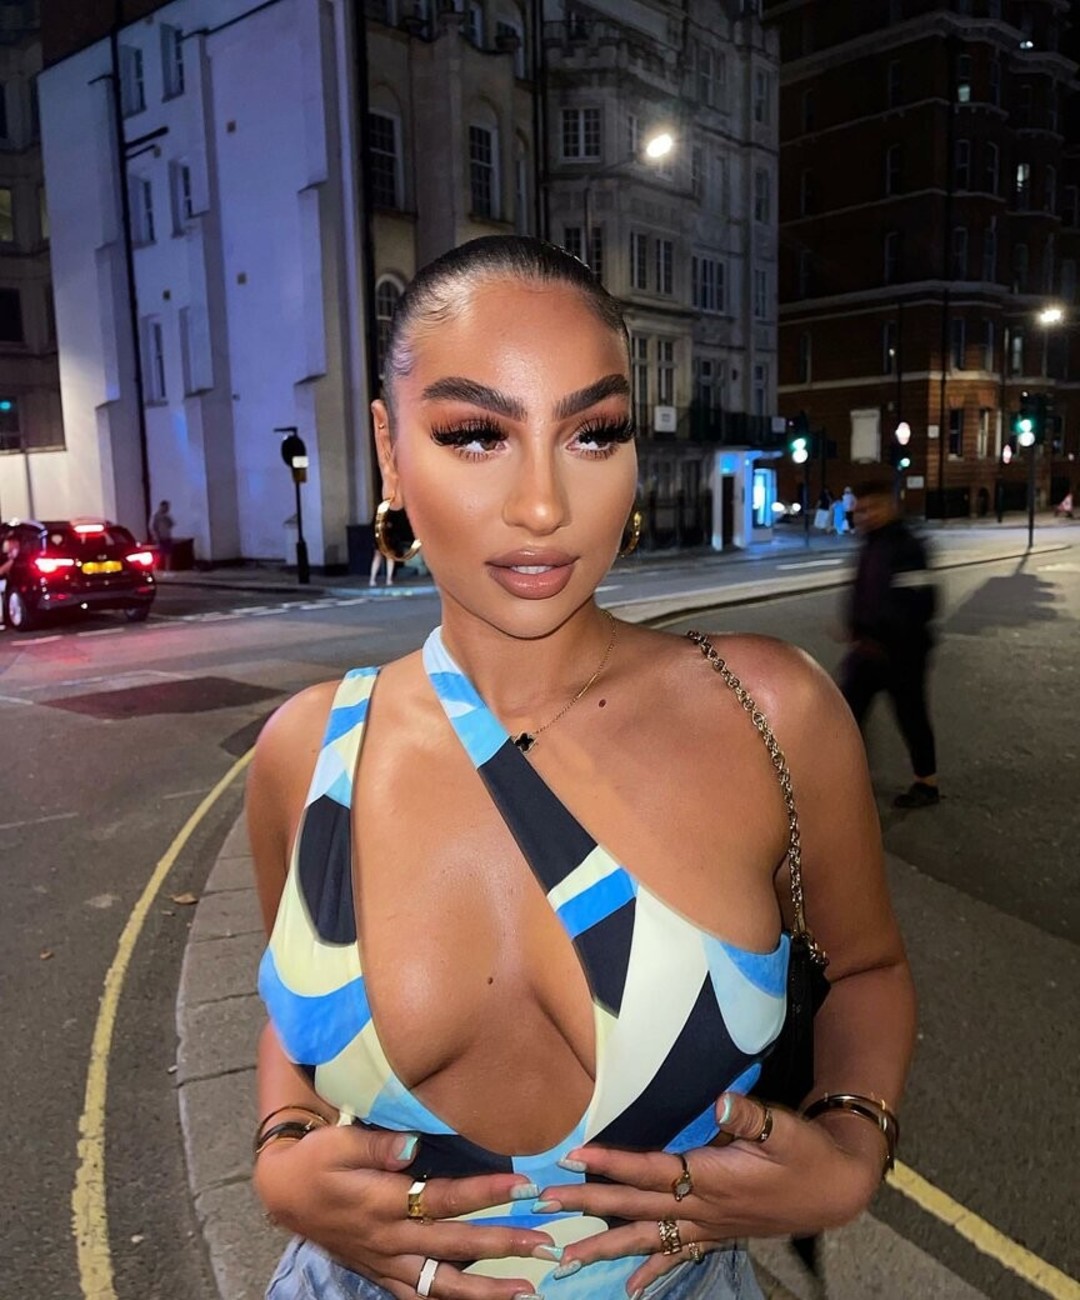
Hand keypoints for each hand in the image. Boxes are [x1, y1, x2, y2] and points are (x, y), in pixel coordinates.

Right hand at [255, 1125, 555, 1299]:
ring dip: (486, 1290)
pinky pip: (419, 1296)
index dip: (486, 1192)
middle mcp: (390, 1238)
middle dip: (505, 1245)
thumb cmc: (317, 1158)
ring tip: (527, 1292)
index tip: (524, 1185)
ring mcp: (387, 1261)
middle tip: (547, 1245)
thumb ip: (379, 1146)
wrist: (283, 1191)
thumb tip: (414, 1145)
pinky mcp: (381, 1272)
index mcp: (384, 1203)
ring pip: (443, 1285)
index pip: (446, 1198)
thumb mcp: (339, 1142)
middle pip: (456, 1245)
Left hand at [531, 1092, 883, 1297]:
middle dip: (589, 1205)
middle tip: (546, 1203)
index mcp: (710, 1177)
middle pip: (635, 1207)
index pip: (649, 1170)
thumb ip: (747, 1115)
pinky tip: (633, 1289)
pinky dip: (653, 1270)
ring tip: (569, 1258)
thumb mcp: (782, 1126)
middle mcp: (703, 1208)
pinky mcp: (719, 1233)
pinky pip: (678, 1255)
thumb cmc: (806, 1151)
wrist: (837, 1187)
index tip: (573, 1158)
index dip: (611, 1164)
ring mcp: (709, 1225)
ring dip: (607, 1245)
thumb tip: (719, 1101)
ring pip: (648, 1237)